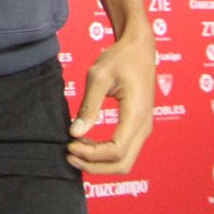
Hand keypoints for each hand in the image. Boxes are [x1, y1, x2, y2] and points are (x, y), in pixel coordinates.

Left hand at [67, 28, 154, 175]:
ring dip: (100, 162)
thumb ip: (88, 106)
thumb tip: (75, 133)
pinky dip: (105, 154)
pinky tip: (86, 143)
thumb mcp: (98, 77)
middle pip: (123, 164)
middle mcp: (144, 126)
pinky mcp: (138, 126)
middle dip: (95, 166)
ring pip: (125, 161)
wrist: (140, 48)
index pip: (116, 150)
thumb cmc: (120, 58)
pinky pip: (125, 150)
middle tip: (69, 155)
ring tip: (75, 151)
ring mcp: (144, 127)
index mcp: (136, 114)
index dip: (91, 155)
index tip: (69, 145)